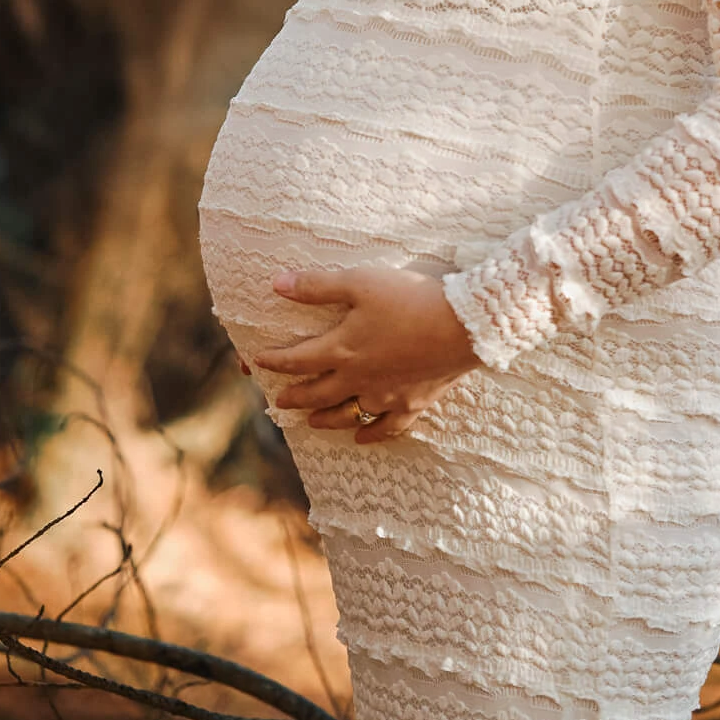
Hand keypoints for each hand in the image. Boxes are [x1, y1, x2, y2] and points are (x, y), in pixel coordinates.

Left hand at [249, 266, 478, 441]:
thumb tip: (277, 284)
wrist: (461, 326)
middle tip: (280, 400)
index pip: (298, 359)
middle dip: (295, 396)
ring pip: (346, 413)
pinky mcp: (412, 403)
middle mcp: (358, 378)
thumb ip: (318, 286)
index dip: (276, 361)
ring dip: (325, 417)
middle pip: (318, 392)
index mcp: (342, 349)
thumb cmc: (409, 299)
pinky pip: (386, 427)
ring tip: (311, 420)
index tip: (259, 362)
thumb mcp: (360, 282)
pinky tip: (361, 436)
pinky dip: (371, 433)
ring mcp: (386, 395)